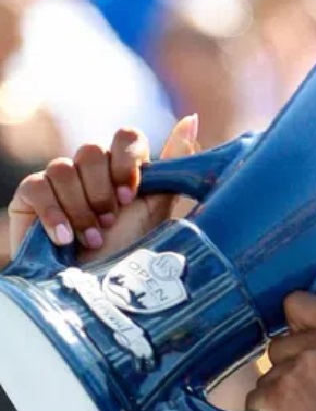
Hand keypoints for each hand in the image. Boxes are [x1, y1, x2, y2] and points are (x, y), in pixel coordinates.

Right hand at [6, 115, 199, 262]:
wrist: (91, 291)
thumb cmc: (129, 252)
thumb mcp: (158, 208)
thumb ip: (174, 165)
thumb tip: (190, 118)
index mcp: (124, 169)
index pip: (126, 136)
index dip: (127, 161)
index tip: (130, 195)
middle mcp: (91, 170)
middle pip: (92, 151)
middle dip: (102, 191)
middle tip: (109, 222)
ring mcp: (58, 180)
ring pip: (63, 167)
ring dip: (81, 207)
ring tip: (92, 238)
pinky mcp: (30, 195)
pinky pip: (36, 186)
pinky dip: (54, 213)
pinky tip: (64, 238)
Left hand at [247, 292, 315, 410]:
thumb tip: (292, 329)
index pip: (298, 301)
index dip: (294, 325)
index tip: (300, 343)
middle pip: (278, 343)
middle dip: (287, 369)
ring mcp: (300, 367)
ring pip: (267, 374)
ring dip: (278, 396)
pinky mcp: (277, 395)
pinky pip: (255, 398)